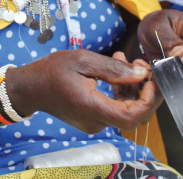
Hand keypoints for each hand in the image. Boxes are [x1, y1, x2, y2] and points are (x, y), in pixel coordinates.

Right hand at [6, 49, 157, 132]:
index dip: (150, 99)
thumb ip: (114, 69)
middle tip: (141, 64)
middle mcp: (96, 121)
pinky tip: (118, 69)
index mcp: (91, 108)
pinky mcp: (95, 118)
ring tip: (126, 60)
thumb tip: (142, 74)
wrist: (30, 87)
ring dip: (134, 86)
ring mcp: (95, 122)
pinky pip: (117, 107)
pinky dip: (123, 90)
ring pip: (128, 109)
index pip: (133, 116)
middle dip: (145, 89)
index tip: (152, 77)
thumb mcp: (83, 61)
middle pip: (135, 114)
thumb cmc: (52, 71)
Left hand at [137, 9, 182, 81]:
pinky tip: (166, 73)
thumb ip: (167, 40)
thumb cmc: (155, 24)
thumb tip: (178, 56)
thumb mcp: (155, 27)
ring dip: (178, 77)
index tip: (172, 68)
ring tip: (161, 70)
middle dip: (182, 72)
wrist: (154, 30)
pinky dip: (177, 80)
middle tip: (161, 71)